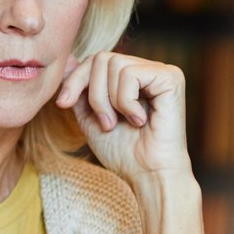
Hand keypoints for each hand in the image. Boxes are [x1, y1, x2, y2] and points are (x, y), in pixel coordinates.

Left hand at [56, 51, 193, 184]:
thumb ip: (79, 90)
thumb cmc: (123, 151)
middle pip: (101, 58)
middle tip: (106, 123)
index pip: (94, 59)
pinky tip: (139, 120)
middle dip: (94, 94)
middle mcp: (146, 69)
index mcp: (130, 77)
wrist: (148, 175)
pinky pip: (131, 75)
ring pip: (114, 64)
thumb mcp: (89, 116)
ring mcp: (160, 71)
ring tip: (121, 122)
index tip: (63, 104)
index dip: (74, 79)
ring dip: (110, 101)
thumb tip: (66, 60)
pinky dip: (126, 102)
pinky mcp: (171, 77)